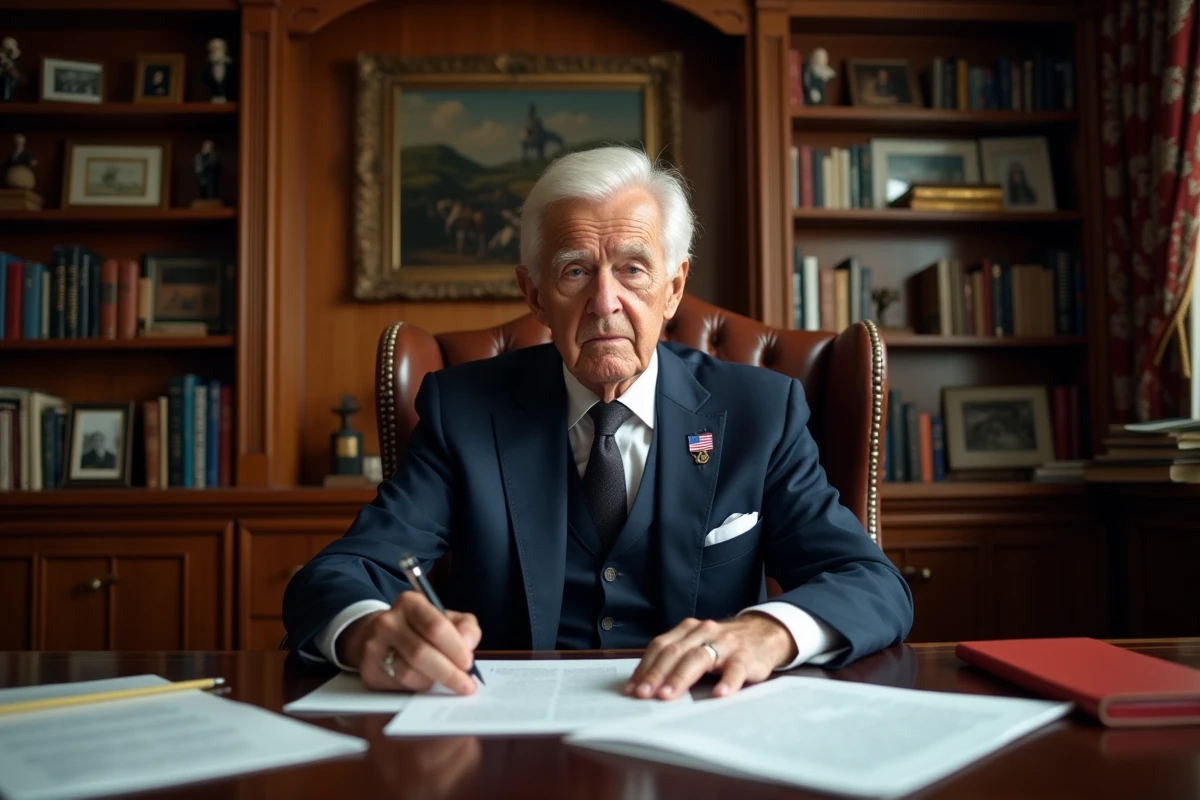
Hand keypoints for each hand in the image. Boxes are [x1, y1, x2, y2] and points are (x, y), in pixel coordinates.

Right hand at [339, 591, 481, 694]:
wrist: (376, 634)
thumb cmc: (419, 628)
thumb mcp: (445, 618)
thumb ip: (465, 627)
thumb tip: (468, 643)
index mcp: (410, 603)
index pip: (435, 627)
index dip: (455, 648)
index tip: (468, 664)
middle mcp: (388, 622)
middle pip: (421, 652)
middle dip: (448, 672)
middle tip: (465, 685)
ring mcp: (374, 646)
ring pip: (408, 672)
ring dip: (432, 681)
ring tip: (442, 680)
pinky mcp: (368, 669)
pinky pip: (398, 685)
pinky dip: (416, 687)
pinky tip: (424, 681)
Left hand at [625, 613, 797, 699]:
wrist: (764, 633)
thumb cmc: (723, 645)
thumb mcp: (698, 644)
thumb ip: (676, 658)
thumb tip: (644, 684)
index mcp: (688, 630)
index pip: (661, 646)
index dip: (645, 667)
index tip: (632, 688)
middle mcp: (704, 632)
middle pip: (675, 652)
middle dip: (656, 674)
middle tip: (644, 694)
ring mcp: (726, 643)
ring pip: (699, 658)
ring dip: (680, 678)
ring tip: (668, 696)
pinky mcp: (746, 656)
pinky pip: (735, 668)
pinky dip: (727, 680)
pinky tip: (719, 694)